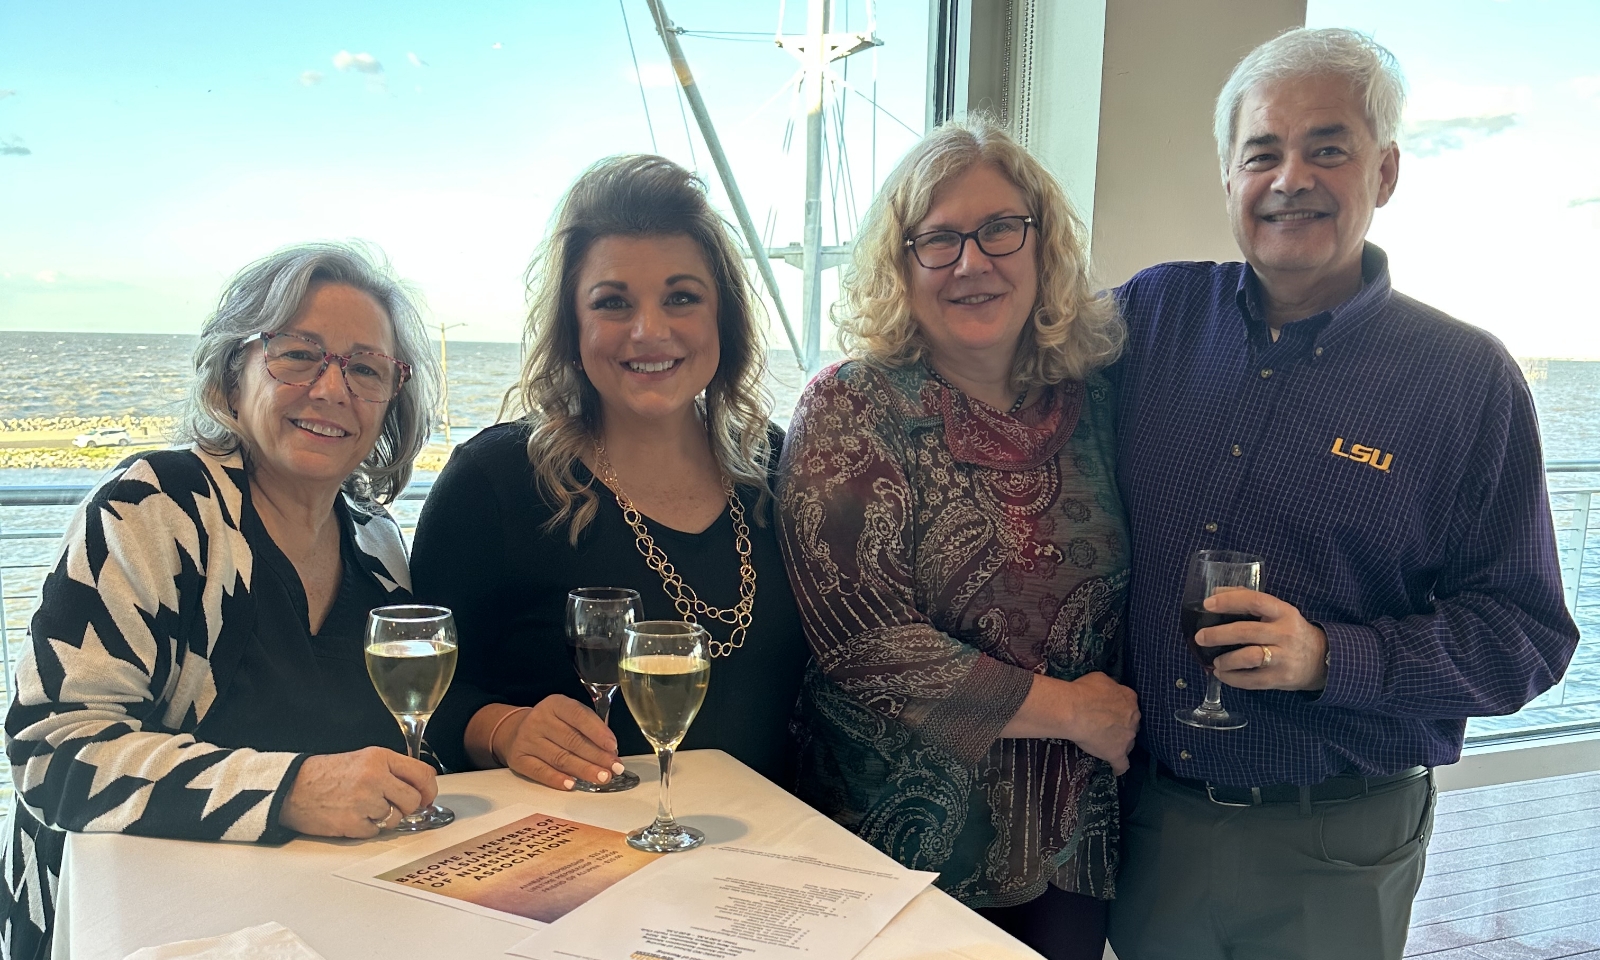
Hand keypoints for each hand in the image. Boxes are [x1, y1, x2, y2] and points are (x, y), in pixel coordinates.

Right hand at [279, 746, 437, 838]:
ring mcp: (365, 801)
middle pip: (413, 800)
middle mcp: (375, 777)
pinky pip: (376, 831)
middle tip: (390, 804)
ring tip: (363, 807)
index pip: (422, 774)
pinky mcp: (354, 823)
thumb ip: (392, 771)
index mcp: (379, 758)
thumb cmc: (325, 774)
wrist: (291, 788)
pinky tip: (352, 816)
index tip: (427, 797)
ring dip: (384, 818)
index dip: (429, 790)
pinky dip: (367, 828)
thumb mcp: (363, 759)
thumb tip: (420, 789)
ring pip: (396, 818)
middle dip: (406, 806)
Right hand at [493, 696, 625, 790]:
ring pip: (559, 758)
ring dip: (583, 770)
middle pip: (572, 740)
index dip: (597, 732)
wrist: (516, 731)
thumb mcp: (568, 716)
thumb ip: (589, 728)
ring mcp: (527, 739)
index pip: (578, 716)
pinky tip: (572, 785)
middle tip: (614, 768)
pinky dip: (557, 779)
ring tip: (602, 777)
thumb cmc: (552, 724)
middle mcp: (539, 719)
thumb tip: (610, 751)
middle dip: (597, 756)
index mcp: (555, 704)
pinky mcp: (519, 759)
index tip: (613, 747)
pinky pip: (540, 771)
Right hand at [1058, 672, 1140, 774]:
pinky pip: (1122, 764)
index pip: (1130, 704)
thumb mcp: (1100, 679)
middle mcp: (1133, 718)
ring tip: (1108, 745)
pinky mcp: (1117, 753)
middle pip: (1132, 724)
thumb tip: (1109, 690)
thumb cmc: (1084, 691)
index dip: (1121, 708)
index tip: (1112, 710)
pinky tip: (1116, 769)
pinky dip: (1119, 767)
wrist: (1075, 710)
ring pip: (1129, 743)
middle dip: (1123, 725)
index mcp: (1130, 698)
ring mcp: (1127, 737)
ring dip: (1121, 743)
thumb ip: (1110, 687)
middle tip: (1107, 726)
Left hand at [1198, 589, 1328, 691]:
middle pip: (1247, 631)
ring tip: (1215, 662)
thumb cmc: (1290, 631)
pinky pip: (1253, 681)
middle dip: (1218, 634)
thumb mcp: (1278, 612)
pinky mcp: (1282, 678)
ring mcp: (1284, 657)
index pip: (1254, 601)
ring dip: (1226, 660)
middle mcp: (1285, 633)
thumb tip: (1216, 594)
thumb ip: (1250, 601)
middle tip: (1200, 637)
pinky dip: (1232, 679)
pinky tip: (1222, 674)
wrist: (1323, 660)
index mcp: (1283, 612)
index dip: (1229, 601)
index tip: (1207, 604)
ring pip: (1250, 657)